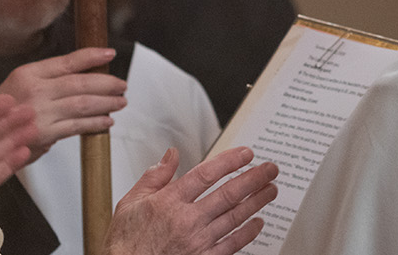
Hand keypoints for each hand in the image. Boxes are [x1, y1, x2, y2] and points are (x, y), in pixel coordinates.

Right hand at [0, 47, 126, 161]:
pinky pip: (77, 127)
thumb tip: (84, 75)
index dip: (92, 56)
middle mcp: (35, 90)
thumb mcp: (22, 83)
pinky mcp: (44, 134)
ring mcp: (40, 113)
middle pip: (80, 83)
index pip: (68, 61)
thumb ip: (49, 79)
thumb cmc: (6, 110)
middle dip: (106, 83)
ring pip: (82, 104)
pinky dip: (95, 123)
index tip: (109, 53)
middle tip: (121, 85)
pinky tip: (106, 121)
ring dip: (106, 103)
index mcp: (28, 73)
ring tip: (120, 102)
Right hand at [107, 147, 278, 254]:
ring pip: (235, 217)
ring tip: (271, 189)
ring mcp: (197, 241)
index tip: (246, 153)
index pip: (206, 174)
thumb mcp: (130, 201)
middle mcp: (187, 220)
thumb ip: (154, 176)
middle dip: (254, 178)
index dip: (230, 161)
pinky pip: (232, 244)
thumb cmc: (126, 241)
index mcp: (169, 201)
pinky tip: (258, 223)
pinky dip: (248, 233)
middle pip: (228, 194)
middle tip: (270, 169)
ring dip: (257, 201)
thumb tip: (171, 155)